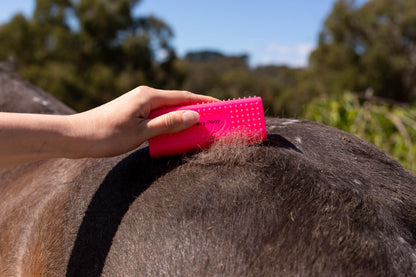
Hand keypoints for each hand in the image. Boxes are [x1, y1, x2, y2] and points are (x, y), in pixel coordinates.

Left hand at [67, 86, 217, 157]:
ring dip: (183, 118)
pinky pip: (157, 115)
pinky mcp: (132, 112)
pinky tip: (175, 132)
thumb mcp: (141, 133)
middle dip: (196, 110)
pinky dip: (169, 122)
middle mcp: (144, 95)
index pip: (184, 97)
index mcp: (148, 96)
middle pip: (177, 102)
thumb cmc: (105, 135)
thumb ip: (168, 124)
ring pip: (167, 109)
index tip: (221, 106)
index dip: (204, 101)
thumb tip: (194, 116)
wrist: (75, 136)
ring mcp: (137, 103)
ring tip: (199, 128)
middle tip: (214, 120)